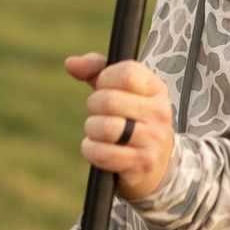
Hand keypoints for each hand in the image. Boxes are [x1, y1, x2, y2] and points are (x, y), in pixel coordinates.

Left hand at [66, 52, 173, 205]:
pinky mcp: (141, 163)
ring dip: (92, 130)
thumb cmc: (133, 121)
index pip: (127, 73)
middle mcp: (159, 112)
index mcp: (156, 89)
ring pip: (106, 127)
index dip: (105, 78)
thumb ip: (97, 71)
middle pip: (110, 100)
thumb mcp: (122, 92)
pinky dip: (91, 150)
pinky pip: (102, 153)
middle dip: (93, 107)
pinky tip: (98, 149)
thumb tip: (70, 63)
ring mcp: (152, 139)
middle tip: (98, 114)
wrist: (158, 166)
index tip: (103, 87)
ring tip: (98, 133)